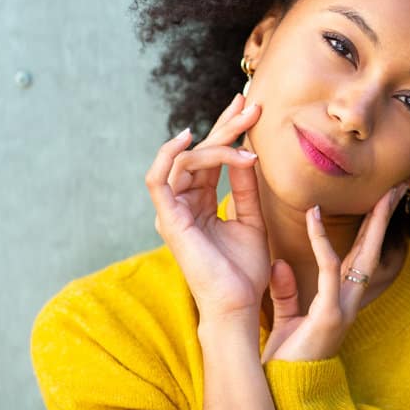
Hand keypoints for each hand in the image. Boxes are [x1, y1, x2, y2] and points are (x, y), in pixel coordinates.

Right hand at [145, 93, 267, 320]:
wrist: (238, 305)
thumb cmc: (244, 271)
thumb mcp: (251, 219)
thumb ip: (244, 186)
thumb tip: (246, 151)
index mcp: (198, 204)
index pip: (210, 157)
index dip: (227, 129)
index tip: (249, 107)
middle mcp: (182, 203)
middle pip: (199, 152)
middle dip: (225, 124)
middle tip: (250, 103)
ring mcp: (172, 211)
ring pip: (184, 159)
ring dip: (216, 140)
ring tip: (245, 131)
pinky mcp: (167, 219)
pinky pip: (158, 179)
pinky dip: (169, 155)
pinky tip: (190, 139)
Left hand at [260, 184, 406, 362]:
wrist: (283, 387)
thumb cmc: (285, 357)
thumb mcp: (285, 318)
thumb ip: (286, 291)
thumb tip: (280, 263)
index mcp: (340, 298)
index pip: (359, 256)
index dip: (371, 228)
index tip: (379, 201)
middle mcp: (348, 300)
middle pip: (373, 250)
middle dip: (386, 218)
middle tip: (398, 186)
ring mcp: (342, 306)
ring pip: (364, 256)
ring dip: (374, 223)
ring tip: (380, 194)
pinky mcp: (329, 314)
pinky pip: (328, 268)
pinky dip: (321, 240)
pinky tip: (313, 215)